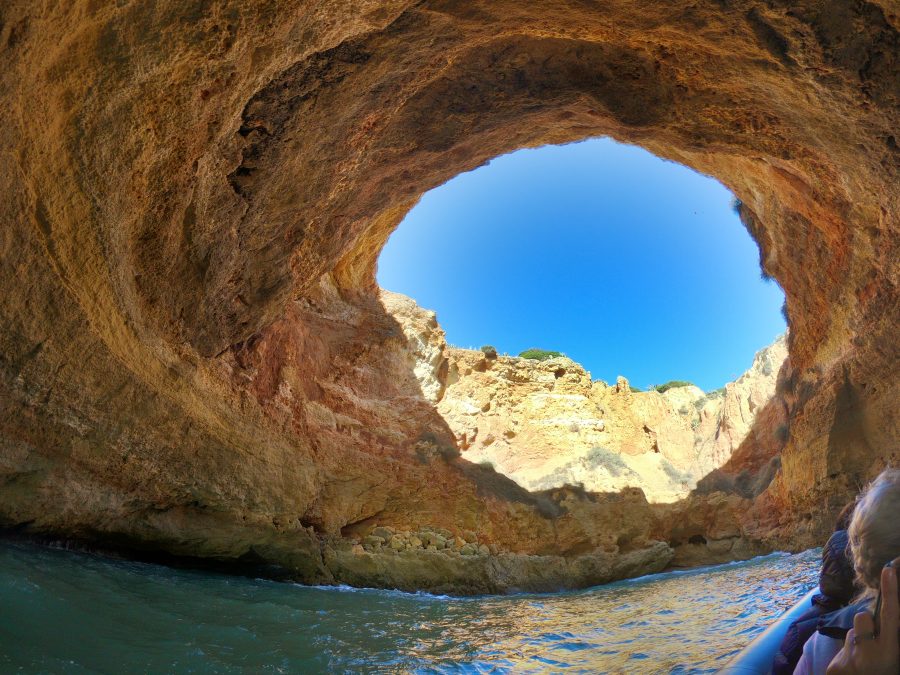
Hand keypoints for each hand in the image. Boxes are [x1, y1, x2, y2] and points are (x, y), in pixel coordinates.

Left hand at [826, 557, 899, 673]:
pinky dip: (850, 657)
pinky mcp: (835, 665)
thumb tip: (881, 619)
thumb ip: (889, 638)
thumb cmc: (886, 674)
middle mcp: (871, 654)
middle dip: (867, 624)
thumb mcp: (895, 660)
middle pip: (863, 619)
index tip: (888, 570)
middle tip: (872, 641)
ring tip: (865, 661)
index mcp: (891, 653)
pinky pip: (843, 649)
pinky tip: (854, 672)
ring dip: (858, 641)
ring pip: (852, 633)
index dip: (891, 593)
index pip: (892, 617)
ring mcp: (851, 660)